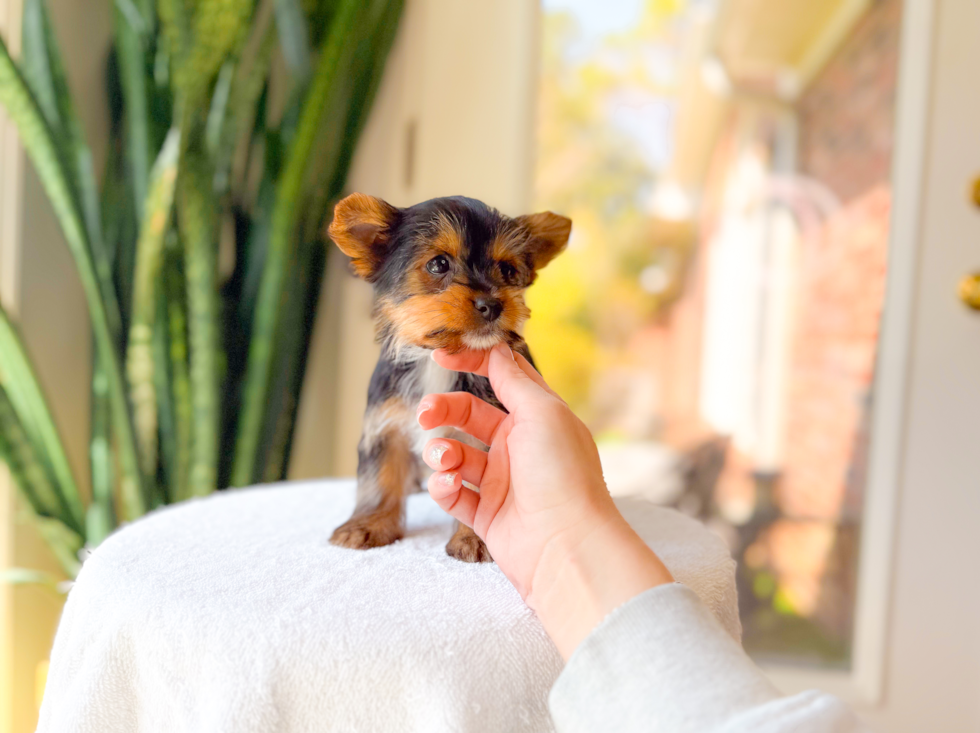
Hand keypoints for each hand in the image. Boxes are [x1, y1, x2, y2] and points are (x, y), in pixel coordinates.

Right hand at [417, 342, 672, 657]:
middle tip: (426, 414)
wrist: (567, 548)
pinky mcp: (487, 515)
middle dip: (443, 410)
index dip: (470, 362)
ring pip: (456, 455)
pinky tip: (450, 487)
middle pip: (469, 415)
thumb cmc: (563, 475)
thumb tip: (497, 349)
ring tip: (445, 461)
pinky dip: (444, 487)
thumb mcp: (542, 413)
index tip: (440, 355)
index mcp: (537, 417)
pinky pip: (453, 493)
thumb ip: (513, 380)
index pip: (500, 377)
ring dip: (441, 452)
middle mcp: (519, 446)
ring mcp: (502, 481)